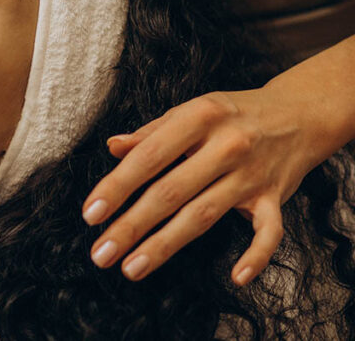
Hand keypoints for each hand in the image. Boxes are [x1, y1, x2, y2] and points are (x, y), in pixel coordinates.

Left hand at [81, 86, 329, 285]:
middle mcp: (226, 145)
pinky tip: (236, 278)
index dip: (117, 186)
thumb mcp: (191, 110)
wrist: (298, 113)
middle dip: (131, 225)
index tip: (91, 214)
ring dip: (165, 245)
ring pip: (204, 215)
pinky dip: (256, 256)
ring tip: (131, 267)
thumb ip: (151, 133)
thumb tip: (113, 147)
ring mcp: (252, 174)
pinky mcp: (276, 197)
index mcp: (199, 117)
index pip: (149, 156)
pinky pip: (269, 232)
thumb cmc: (231, 114)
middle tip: (101, 253)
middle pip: (171, 192)